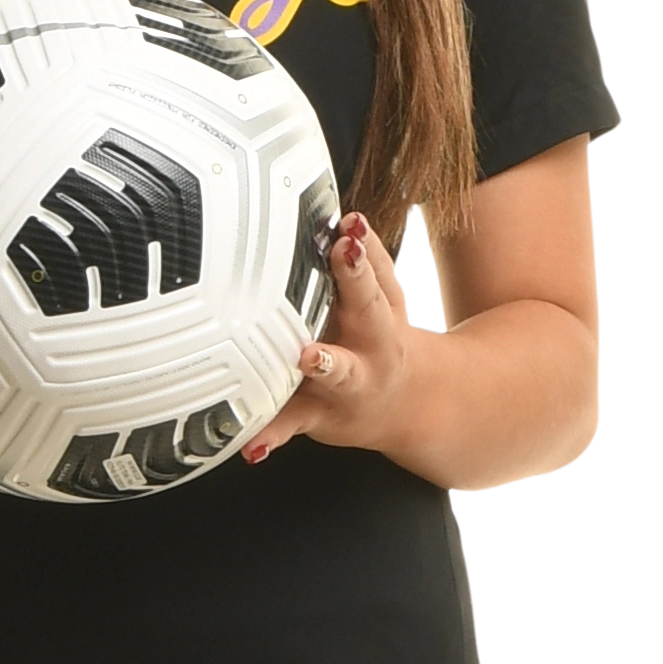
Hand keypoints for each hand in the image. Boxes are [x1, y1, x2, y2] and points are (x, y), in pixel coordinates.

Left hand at [238, 208, 418, 465]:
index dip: (362, 252)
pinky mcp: (319, 414)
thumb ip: (370, 260)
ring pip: (336, 372)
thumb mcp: (389, 299)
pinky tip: (253, 445)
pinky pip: (294, 424)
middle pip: (366, 309)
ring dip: (324, 363)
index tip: (349, 231)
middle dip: (356, 283)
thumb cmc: (380, 340)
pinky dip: (272, 435)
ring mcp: (346, 382)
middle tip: (344, 259)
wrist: (409, 407)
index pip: (374, 273)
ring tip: (307, 355)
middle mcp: (370, 344)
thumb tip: (349, 218)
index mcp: (381, 310)